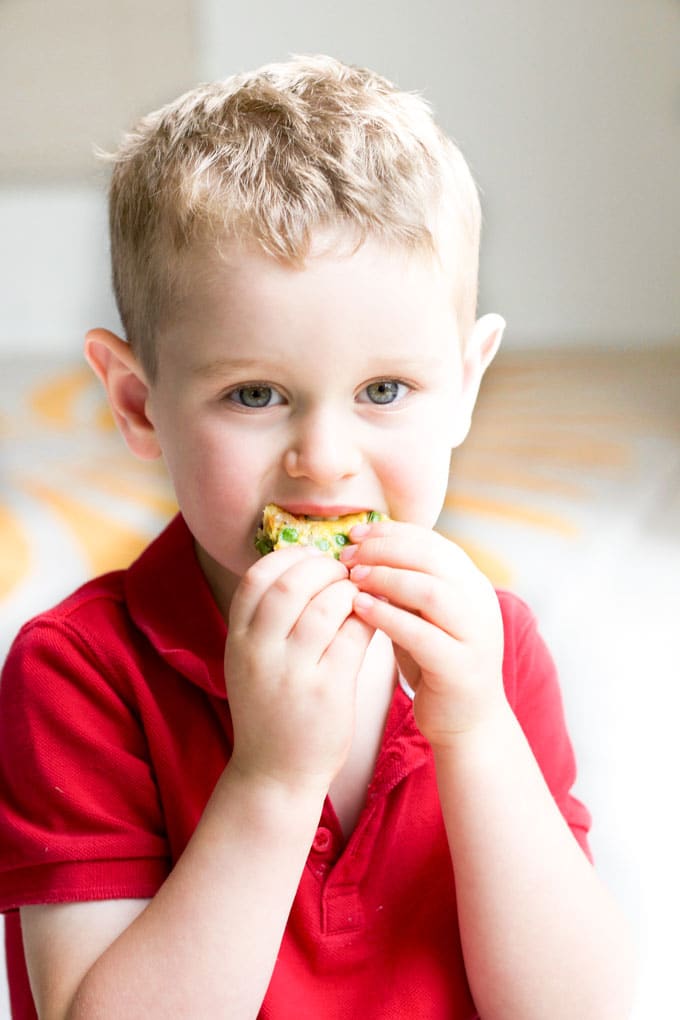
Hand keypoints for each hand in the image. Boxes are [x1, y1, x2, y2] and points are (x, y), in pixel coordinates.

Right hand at [225, 547, 374, 793]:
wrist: (275, 774)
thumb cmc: (270, 708)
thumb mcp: (251, 660)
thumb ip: (268, 618)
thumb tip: (308, 562)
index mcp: (237, 638)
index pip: (257, 576)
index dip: (290, 557)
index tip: (313, 560)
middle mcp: (258, 652)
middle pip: (291, 583)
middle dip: (324, 568)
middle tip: (343, 574)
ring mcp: (291, 673)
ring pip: (325, 606)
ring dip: (348, 591)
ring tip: (359, 595)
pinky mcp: (327, 691)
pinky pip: (352, 636)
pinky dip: (366, 618)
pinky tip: (372, 619)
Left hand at [341, 521, 505, 747]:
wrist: (468, 722)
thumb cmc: (434, 662)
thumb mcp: (421, 615)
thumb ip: (404, 584)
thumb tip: (361, 549)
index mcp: (471, 583)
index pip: (432, 541)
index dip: (391, 533)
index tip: (354, 534)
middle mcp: (479, 603)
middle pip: (432, 558)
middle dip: (384, 550)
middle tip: (347, 556)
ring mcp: (475, 635)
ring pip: (431, 590)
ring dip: (386, 578)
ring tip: (352, 578)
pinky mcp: (461, 667)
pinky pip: (422, 634)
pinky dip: (388, 616)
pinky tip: (360, 608)